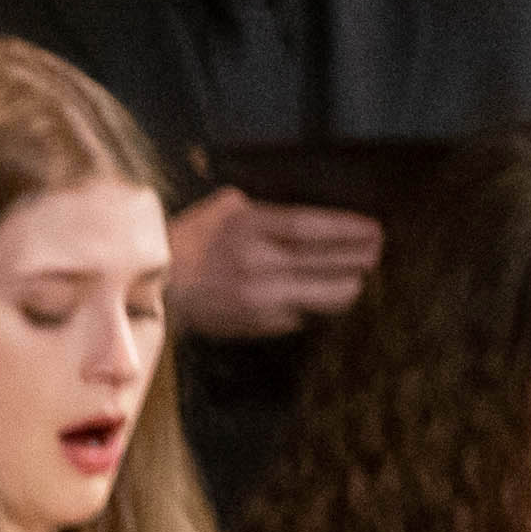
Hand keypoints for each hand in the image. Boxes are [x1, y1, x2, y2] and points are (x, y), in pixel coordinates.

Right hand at [169, 188, 382, 340]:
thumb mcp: (224, 208)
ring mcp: (257, 297)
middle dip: (357, 260)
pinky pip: (301, 316)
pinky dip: (317, 307)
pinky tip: (326, 299)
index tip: (374, 231)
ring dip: (346, 287)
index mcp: (248, 228)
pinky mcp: (255, 323)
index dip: (348, 230)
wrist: (155, 286)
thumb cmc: (189, 240)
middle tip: (375, 254)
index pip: (311, 228)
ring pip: (321, 296)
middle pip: (325, 264)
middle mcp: (256, 263)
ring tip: (358, 280)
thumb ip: (265, 210)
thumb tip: (307, 220)